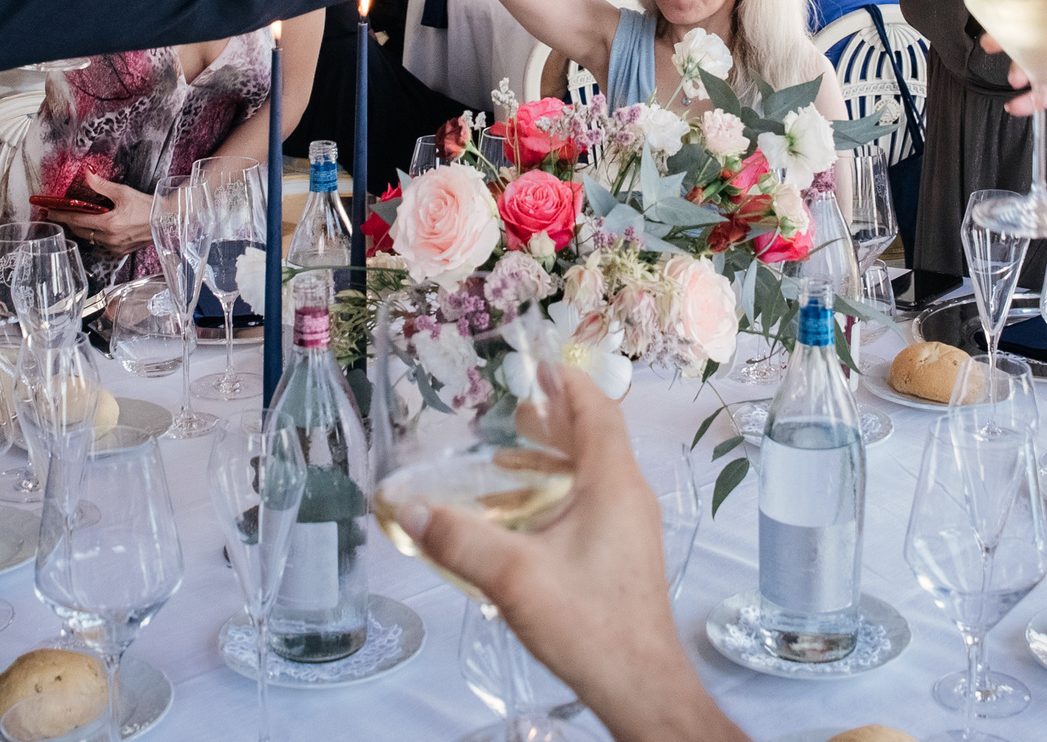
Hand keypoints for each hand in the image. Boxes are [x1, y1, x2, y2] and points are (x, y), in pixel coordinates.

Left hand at [49, 173, 154, 255]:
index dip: (60, 215)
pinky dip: (96, 236)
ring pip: (89, 238)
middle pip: (80, 231)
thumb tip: (87, 175)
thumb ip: (102, 185)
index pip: (76, 220)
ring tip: (77, 220)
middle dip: (69, 222)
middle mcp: (108, 238)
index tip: (48, 212)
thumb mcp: (123, 192)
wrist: (166, 220)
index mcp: (108, 224)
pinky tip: (98, 228)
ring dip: (82, 229)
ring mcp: (114, 246)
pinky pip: (101, 244)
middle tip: (59, 214)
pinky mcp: (120, 250)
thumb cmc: (148, 207)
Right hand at [407, 367, 743, 741]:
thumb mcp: (514, 577)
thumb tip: (408, 505)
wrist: (638, 682)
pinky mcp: (625, 554)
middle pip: (596, 437)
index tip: (539, 364)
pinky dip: (559, 491)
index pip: (598, 411)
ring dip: (554, 457)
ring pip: (594, 472)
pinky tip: (524, 516)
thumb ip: (459, 538)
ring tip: (506, 455)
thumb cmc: (588, 621)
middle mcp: (629, 496)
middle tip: (513, 407)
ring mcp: (631, 527)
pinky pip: (594, 502)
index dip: (569, 383)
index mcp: (613, 483)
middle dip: (555, 418)